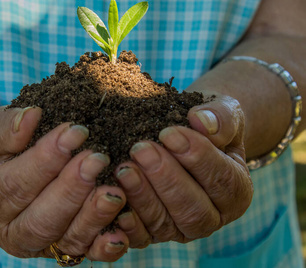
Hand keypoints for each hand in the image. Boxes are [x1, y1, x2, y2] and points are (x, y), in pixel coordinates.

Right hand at [0, 107, 128, 261]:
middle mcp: (10, 232)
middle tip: (98, 158)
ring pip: (66, 240)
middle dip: (71, 189)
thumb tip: (31, 116)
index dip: (45, 160)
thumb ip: (7, 127)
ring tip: (114, 191)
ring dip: (92, 217)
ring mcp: (40, 247)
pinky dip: (104, 248)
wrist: (14, 174)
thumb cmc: (7, 151)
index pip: (15, 184)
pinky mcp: (65, 253)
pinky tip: (121, 233)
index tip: (74, 132)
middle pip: (41, 219)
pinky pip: (86, 254)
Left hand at [113, 94, 252, 246]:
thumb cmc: (206, 125)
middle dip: (165, 178)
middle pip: (193, 209)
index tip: (170, 133)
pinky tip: (113, 197)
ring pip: (165, 224)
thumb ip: (220, 118)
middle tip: (142, 149)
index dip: (198, 158)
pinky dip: (127, 222)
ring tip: (124, 168)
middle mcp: (212, 217)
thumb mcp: (222, 113)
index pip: (222, 180)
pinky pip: (141, 236)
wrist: (185, 134)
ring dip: (143, 196)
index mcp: (236, 191)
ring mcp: (181, 229)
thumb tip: (202, 121)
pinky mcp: (153, 234)